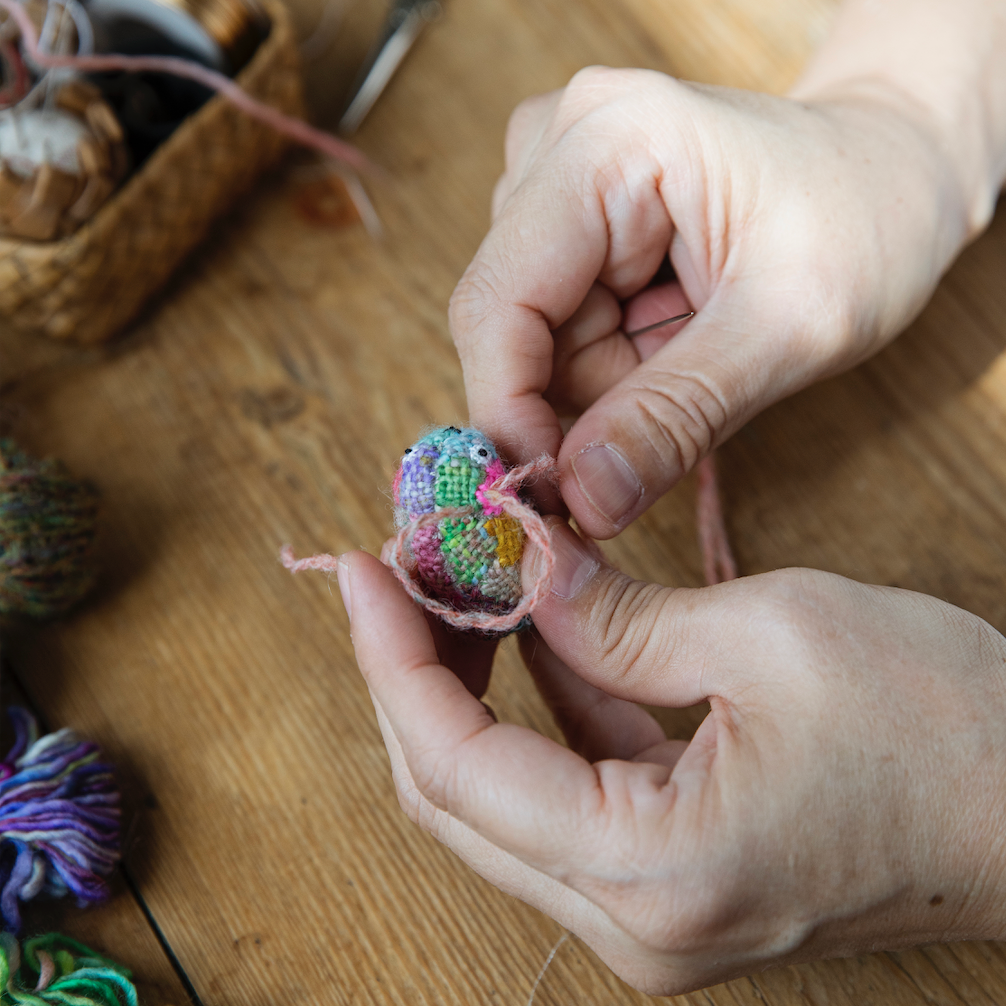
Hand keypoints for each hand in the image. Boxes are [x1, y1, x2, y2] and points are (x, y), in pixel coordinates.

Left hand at [339, 522, 1005, 994]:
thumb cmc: (938, 724)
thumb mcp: (766, 634)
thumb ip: (618, 612)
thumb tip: (523, 567)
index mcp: (648, 870)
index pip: (455, 766)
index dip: (392, 658)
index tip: (362, 570)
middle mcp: (629, 920)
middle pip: (457, 795)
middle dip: (416, 674)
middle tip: (402, 571)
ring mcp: (648, 910)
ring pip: (501, 796)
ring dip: (468, 689)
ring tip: (459, 586)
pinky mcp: (671, 878)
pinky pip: (566, 792)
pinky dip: (538, 710)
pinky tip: (534, 631)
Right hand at [449, 67, 975, 535]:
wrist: (892, 176)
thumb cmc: (866, 222)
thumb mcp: (788, 329)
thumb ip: (674, 418)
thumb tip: (582, 504)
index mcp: (606, 143)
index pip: (496, 304)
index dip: (510, 414)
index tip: (557, 498)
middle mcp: (559, 147)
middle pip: (511, 330)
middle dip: (583, 397)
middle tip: (677, 400)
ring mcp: (556, 179)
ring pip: (533, 341)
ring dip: (607, 379)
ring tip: (698, 341)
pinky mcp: (568, 217)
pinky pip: (555, 331)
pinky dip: (611, 361)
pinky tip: (673, 329)